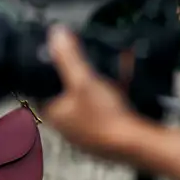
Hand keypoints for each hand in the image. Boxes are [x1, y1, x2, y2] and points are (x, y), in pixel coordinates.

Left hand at [42, 26, 137, 159]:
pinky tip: (126, 81)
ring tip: (112, 66)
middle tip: (88, 62)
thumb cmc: (106, 118)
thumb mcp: (84, 80)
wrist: (136, 145)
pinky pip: (106, 109)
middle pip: (68, 94)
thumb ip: (69, 57)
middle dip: (80, 75)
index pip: (43, 88)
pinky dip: (114, 94)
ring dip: (100, 84)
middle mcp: (66, 126)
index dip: (51, 72)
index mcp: (54, 114)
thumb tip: (55, 35)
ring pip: (89, 101)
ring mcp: (86, 133)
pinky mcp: (104, 136)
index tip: (60, 58)